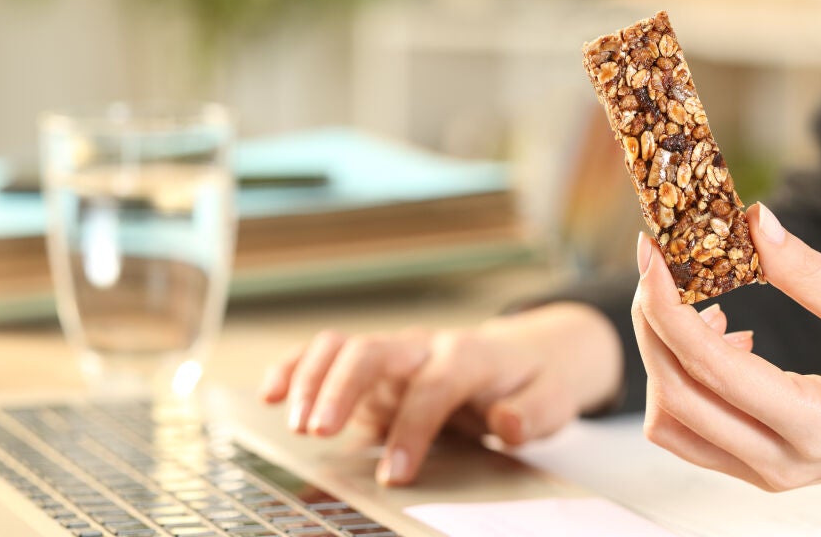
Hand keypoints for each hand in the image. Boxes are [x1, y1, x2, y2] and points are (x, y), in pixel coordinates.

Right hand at [259, 302, 623, 485]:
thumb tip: (506, 423)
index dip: (412, 428)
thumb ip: (532, 413)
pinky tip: (268, 392)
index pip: (434, 386)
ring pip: (343, 346)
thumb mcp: (552, 399)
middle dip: (342, 388)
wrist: (525, 353)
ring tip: (294, 422)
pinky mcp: (372, 369)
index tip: (395, 474)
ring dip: (311, 378)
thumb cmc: (531, 382)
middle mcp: (424, 347)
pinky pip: (326, 355)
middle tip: (318, 432)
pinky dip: (294, 367)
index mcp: (469, 356)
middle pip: (375, 351)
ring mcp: (394, 354)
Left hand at [632, 203, 820, 494]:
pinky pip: (692, 431)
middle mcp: (782, 463)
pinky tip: (724, 334)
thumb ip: (810, 272)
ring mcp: (768, 473)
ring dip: (665, 357)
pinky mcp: (760, 467)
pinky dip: (684, 381)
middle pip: (673, 396)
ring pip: (671, 423)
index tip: (651, 252)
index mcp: (816, 425)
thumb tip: (752, 222)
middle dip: (652, 323)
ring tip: (702, 303)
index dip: (666, 303)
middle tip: (658, 264)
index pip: (709, 366)